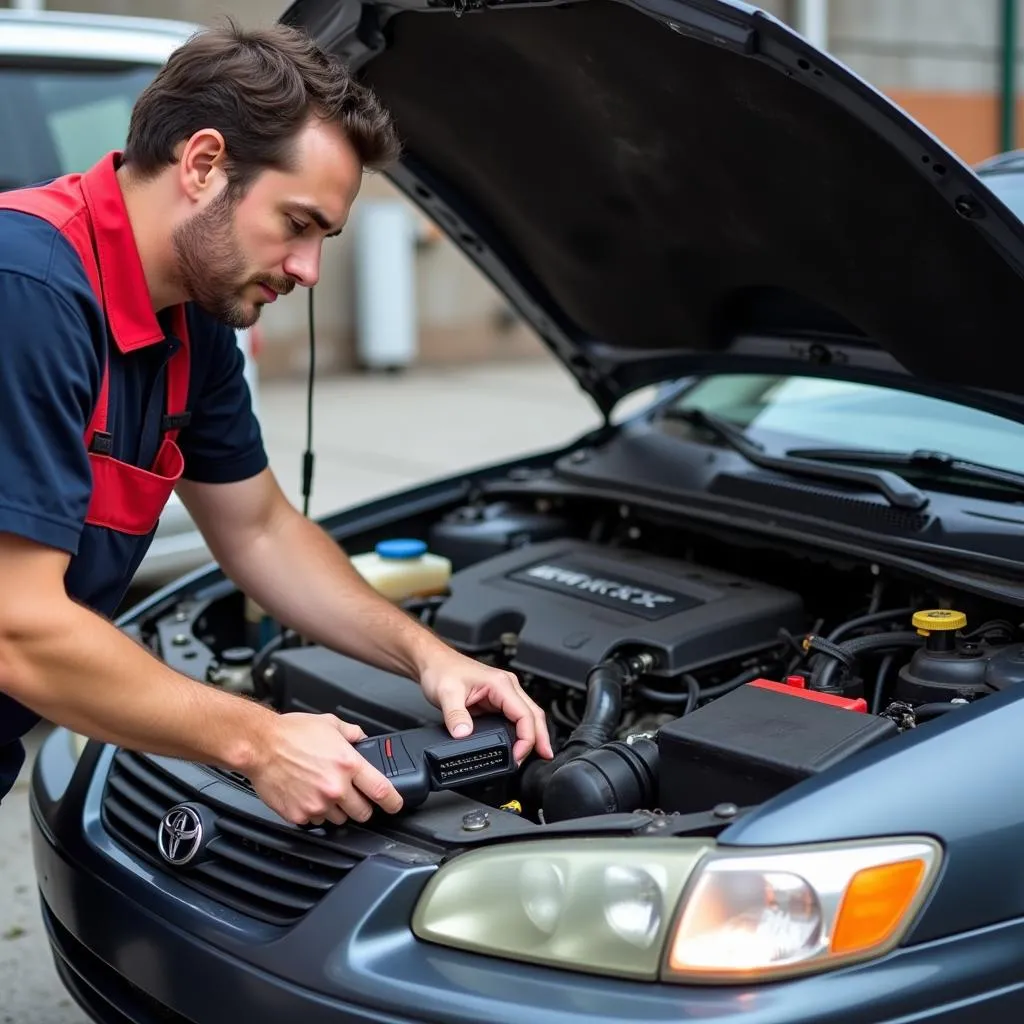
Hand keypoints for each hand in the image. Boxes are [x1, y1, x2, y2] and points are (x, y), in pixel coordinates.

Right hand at [246, 712, 403, 825]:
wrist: (259, 745)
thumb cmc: (291, 733)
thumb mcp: (329, 723)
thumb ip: (351, 733)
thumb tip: (361, 738)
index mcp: (348, 764)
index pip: (382, 791)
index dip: (394, 802)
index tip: (396, 805)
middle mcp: (335, 787)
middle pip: (363, 813)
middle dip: (362, 806)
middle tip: (354, 796)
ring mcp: (317, 804)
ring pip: (340, 820)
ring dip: (338, 810)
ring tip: (325, 791)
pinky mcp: (299, 815)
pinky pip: (316, 821)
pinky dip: (315, 812)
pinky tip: (308, 795)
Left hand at [418, 649, 553, 764]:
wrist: (434, 663)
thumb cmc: (443, 671)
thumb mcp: (446, 694)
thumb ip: (455, 716)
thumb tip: (464, 734)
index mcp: (501, 684)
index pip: (525, 714)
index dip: (526, 739)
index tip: (517, 756)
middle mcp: (507, 687)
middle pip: (534, 715)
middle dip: (541, 738)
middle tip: (544, 757)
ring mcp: (504, 694)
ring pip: (528, 716)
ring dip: (534, 735)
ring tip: (537, 755)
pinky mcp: (497, 701)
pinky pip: (516, 717)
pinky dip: (523, 731)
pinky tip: (522, 743)